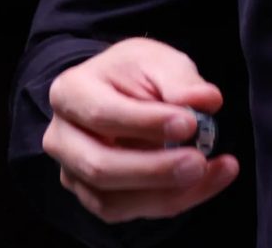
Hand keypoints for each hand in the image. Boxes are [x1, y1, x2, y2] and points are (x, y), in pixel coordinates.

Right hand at [43, 36, 241, 222]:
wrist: (120, 91)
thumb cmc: (135, 74)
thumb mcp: (157, 60)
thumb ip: (180, 79)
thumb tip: (206, 99)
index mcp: (70, 92)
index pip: (102, 113)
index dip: (146, 123)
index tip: (189, 123)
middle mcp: (62, 138)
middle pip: (99, 166)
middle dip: (154, 170)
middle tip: (198, 161)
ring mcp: (73, 172)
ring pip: (112, 200)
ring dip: (166, 193)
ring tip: (209, 171)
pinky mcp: (93, 197)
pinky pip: (128, 212)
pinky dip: (171, 201)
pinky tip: (204, 182)